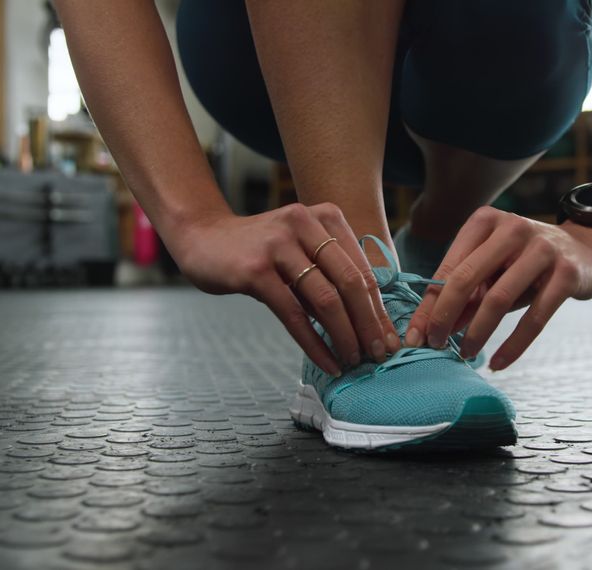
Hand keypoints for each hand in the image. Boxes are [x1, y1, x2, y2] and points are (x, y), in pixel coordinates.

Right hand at [171, 203, 400, 375]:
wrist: (202, 238)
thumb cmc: (259, 251)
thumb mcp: (300, 251)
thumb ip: (329, 276)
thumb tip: (368, 323)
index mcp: (325, 217)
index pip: (362, 269)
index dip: (379, 307)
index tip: (389, 338)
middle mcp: (305, 224)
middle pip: (351, 283)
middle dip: (369, 324)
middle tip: (378, 354)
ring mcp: (279, 245)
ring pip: (326, 299)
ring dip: (345, 336)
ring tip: (354, 360)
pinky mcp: (255, 270)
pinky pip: (293, 314)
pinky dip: (315, 343)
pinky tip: (327, 361)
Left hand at [406, 207, 591, 370]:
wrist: (586, 250)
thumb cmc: (526, 262)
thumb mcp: (494, 270)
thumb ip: (465, 293)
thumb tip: (431, 329)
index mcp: (486, 220)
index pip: (450, 267)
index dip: (429, 305)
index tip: (416, 335)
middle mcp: (512, 228)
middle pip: (467, 278)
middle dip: (445, 317)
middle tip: (434, 345)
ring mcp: (542, 249)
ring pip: (499, 298)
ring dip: (477, 333)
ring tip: (465, 354)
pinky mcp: (567, 273)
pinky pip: (535, 317)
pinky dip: (513, 345)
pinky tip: (499, 363)